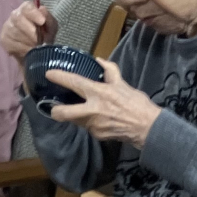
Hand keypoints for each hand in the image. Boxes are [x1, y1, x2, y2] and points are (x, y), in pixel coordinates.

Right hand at [0, 0, 56, 59]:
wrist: (36, 52)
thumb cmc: (44, 36)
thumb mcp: (51, 28)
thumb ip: (48, 18)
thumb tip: (42, 9)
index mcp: (27, 9)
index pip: (27, 7)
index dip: (34, 13)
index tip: (42, 21)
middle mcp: (15, 15)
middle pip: (18, 19)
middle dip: (30, 31)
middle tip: (38, 40)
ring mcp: (8, 27)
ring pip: (15, 32)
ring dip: (27, 41)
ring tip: (35, 46)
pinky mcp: (4, 39)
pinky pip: (11, 43)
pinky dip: (22, 48)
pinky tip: (28, 50)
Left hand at [47, 59, 163, 145]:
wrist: (146, 127)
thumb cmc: (136, 103)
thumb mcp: (123, 83)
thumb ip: (110, 71)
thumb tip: (99, 60)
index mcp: (99, 93)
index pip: (74, 83)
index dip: (60, 77)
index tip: (49, 74)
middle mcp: (92, 110)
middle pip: (64, 113)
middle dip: (55, 111)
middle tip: (53, 108)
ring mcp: (93, 125)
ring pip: (75, 121)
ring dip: (73, 116)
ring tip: (77, 110)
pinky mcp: (97, 135)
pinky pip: (87, 126)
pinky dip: (88, 121)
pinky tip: (95, 118)